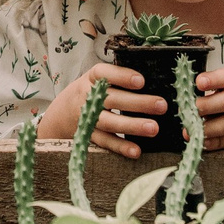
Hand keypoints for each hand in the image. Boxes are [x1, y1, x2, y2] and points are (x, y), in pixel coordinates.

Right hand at [39, 63, 170, 158]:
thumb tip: (156, 79)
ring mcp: (87, 117)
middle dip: (138, 102)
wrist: (62, 113)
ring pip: (110, 122)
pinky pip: (105, 141)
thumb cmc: (92, 91)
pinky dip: (120, 146)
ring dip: (132, 125)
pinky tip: (136, 150)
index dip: (122, 76)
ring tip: (153, 128)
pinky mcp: (88, 135)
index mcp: (92, 78)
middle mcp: (88, 96)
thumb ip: (119, 78)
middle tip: (161, 105)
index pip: (104, 73)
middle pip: (112, 99)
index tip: (141, 81)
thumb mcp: (99, 78)